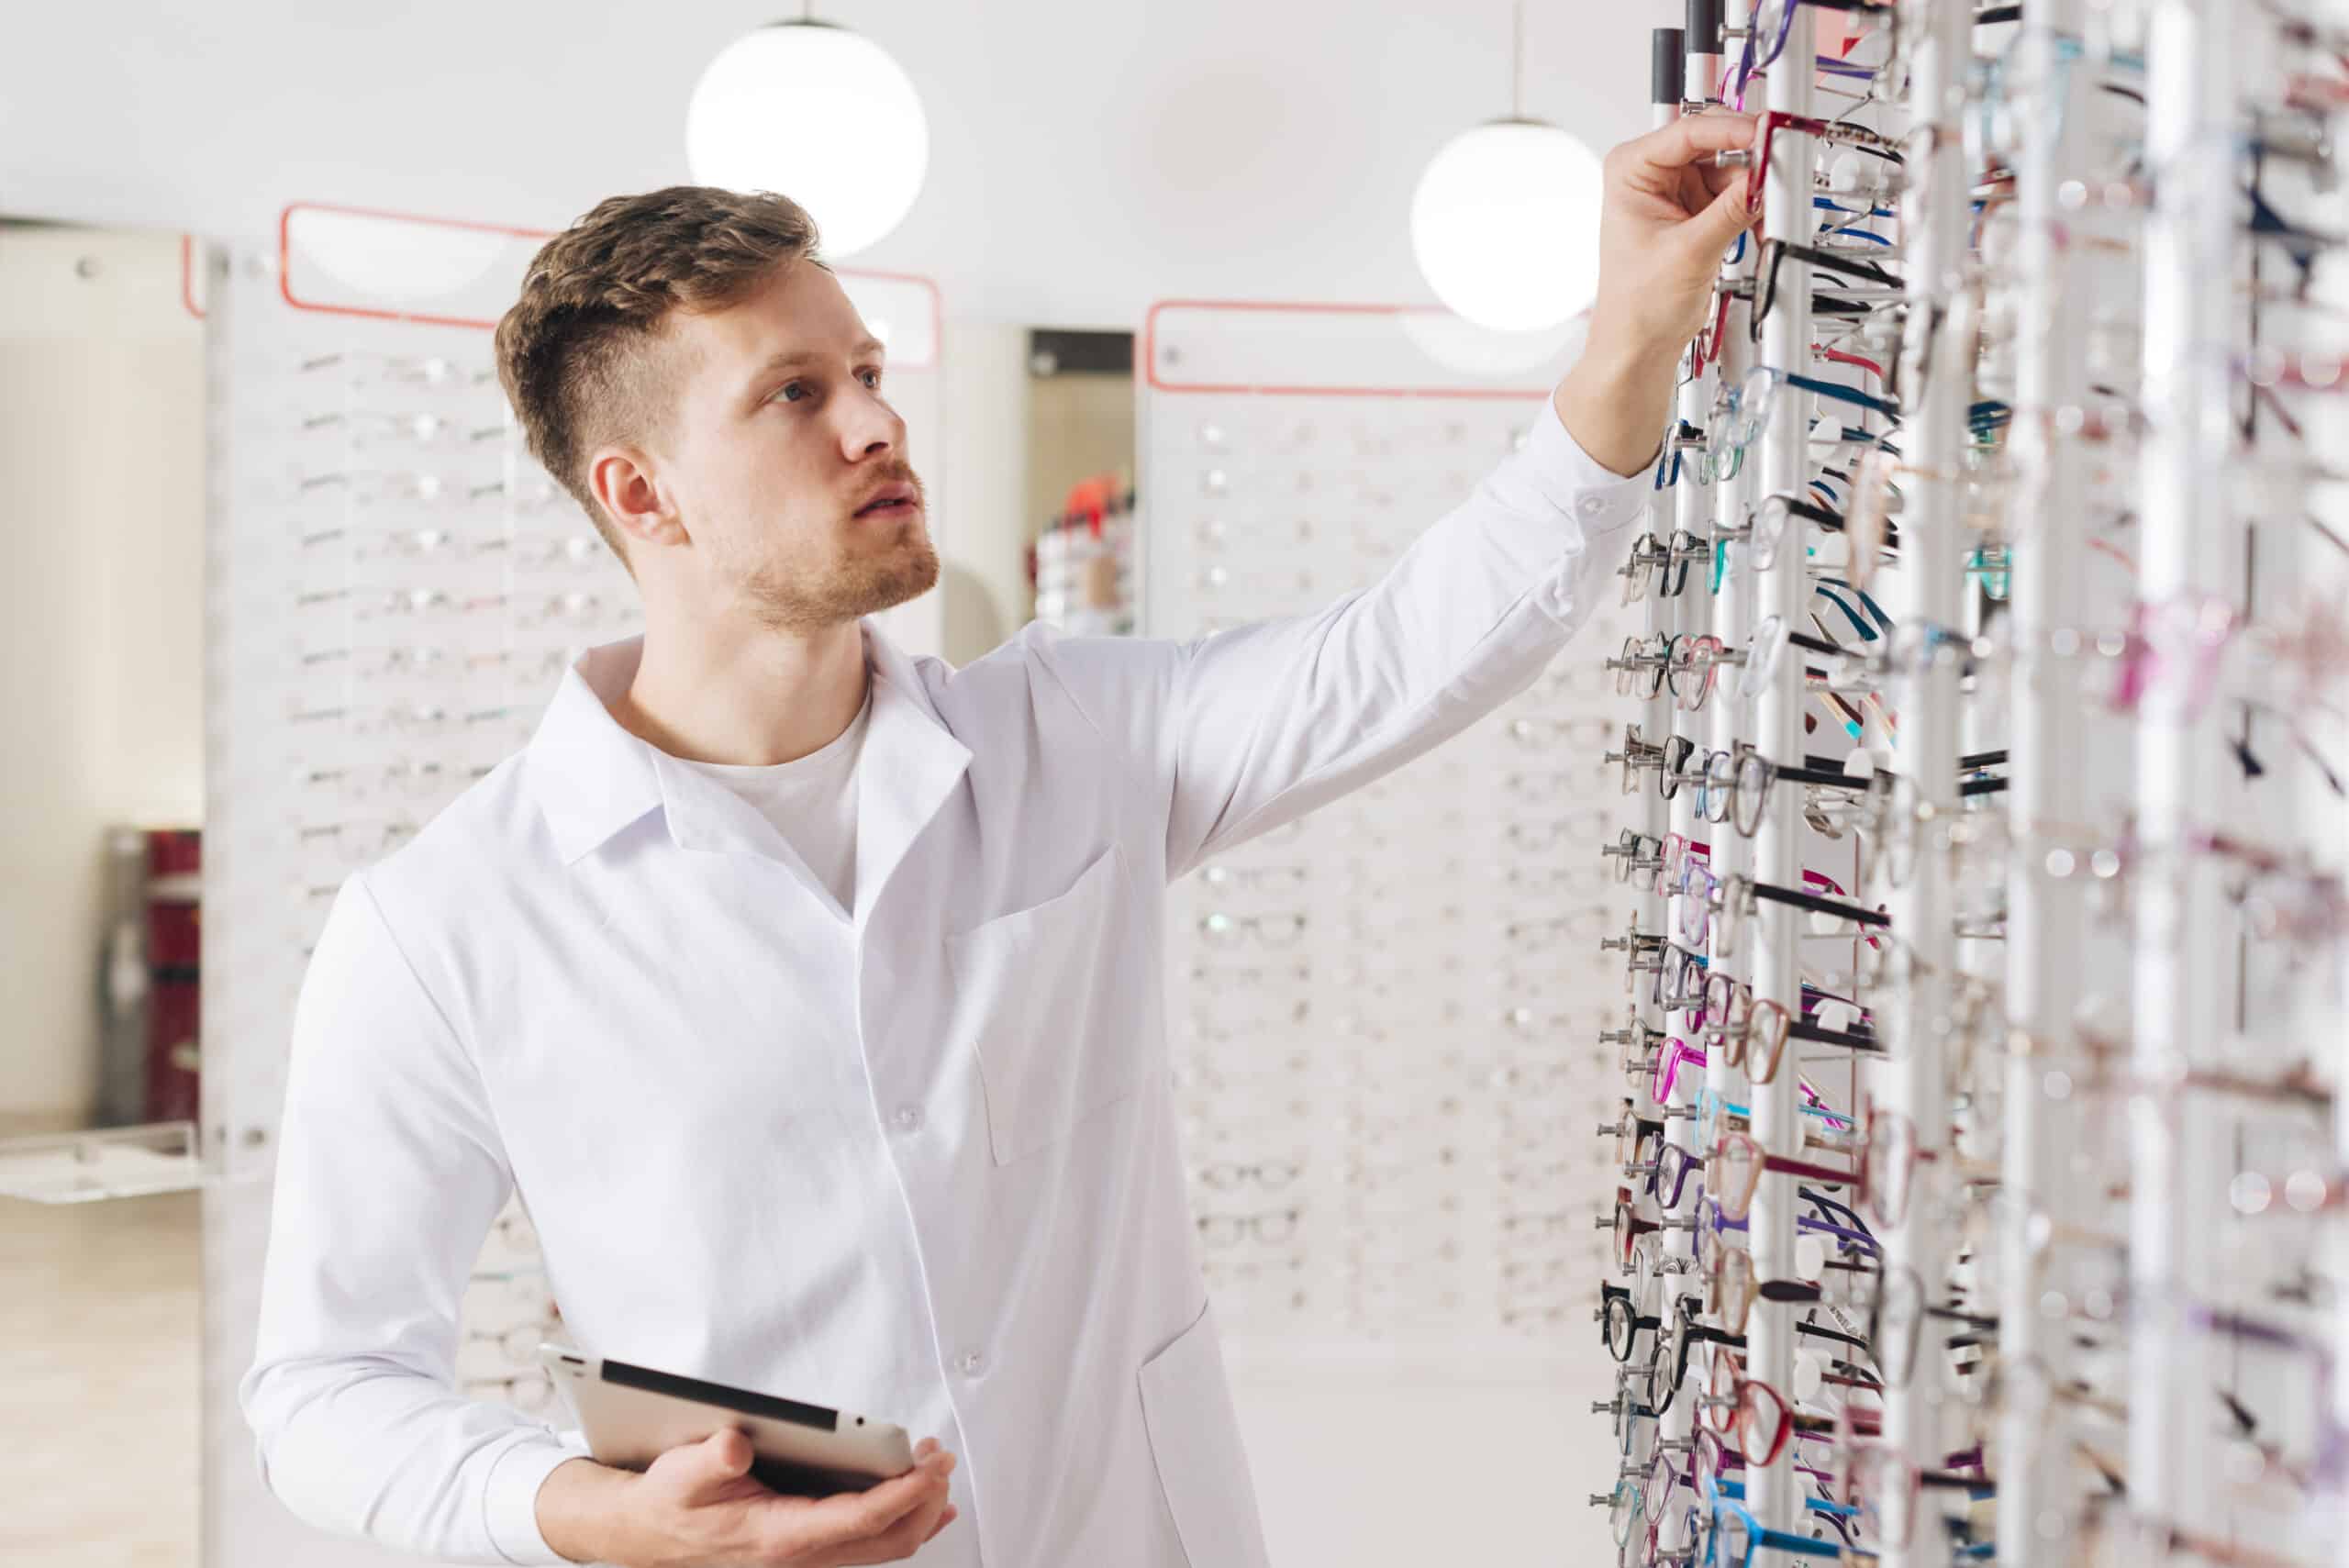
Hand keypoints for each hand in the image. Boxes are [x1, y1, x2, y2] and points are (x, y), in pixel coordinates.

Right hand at [544, 1429, 959, 1567]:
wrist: (648, 1533)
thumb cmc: (669, 1502)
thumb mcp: (680, 1473)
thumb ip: (710, 1458)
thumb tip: (735, 1444)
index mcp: (777, 1536)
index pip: (858, 1520)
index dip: (903, 1493)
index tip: (932, 1465)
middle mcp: (801, 1554)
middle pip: (888, 1540)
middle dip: (925, 1500)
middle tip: (940, 1456)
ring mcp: (809, 1555)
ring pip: (886, 1545)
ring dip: (919, 1508)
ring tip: (935, 1466)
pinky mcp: (811, 1547)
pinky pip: (873, 1543)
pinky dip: (905, 1519)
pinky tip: (924, 1499)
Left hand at [1586, 111, 1759, 359]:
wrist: (1639, 345)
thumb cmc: (1637, 306)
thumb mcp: (1690, 252)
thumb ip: (1733, 210)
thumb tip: (1767, 176)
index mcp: (1631, 170)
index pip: (1689, 131)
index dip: (1733, 131)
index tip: (1770, 135)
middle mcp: (1652, 174)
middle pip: (1716, 146)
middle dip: (1750, 166)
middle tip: (1779, 177)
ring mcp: (1677, 191)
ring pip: (1733, 170)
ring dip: (1755, 192)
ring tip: (1769, 217)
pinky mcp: (1697, 211)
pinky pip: (1736, 195)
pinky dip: (1753, 208)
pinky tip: (1762, 226)